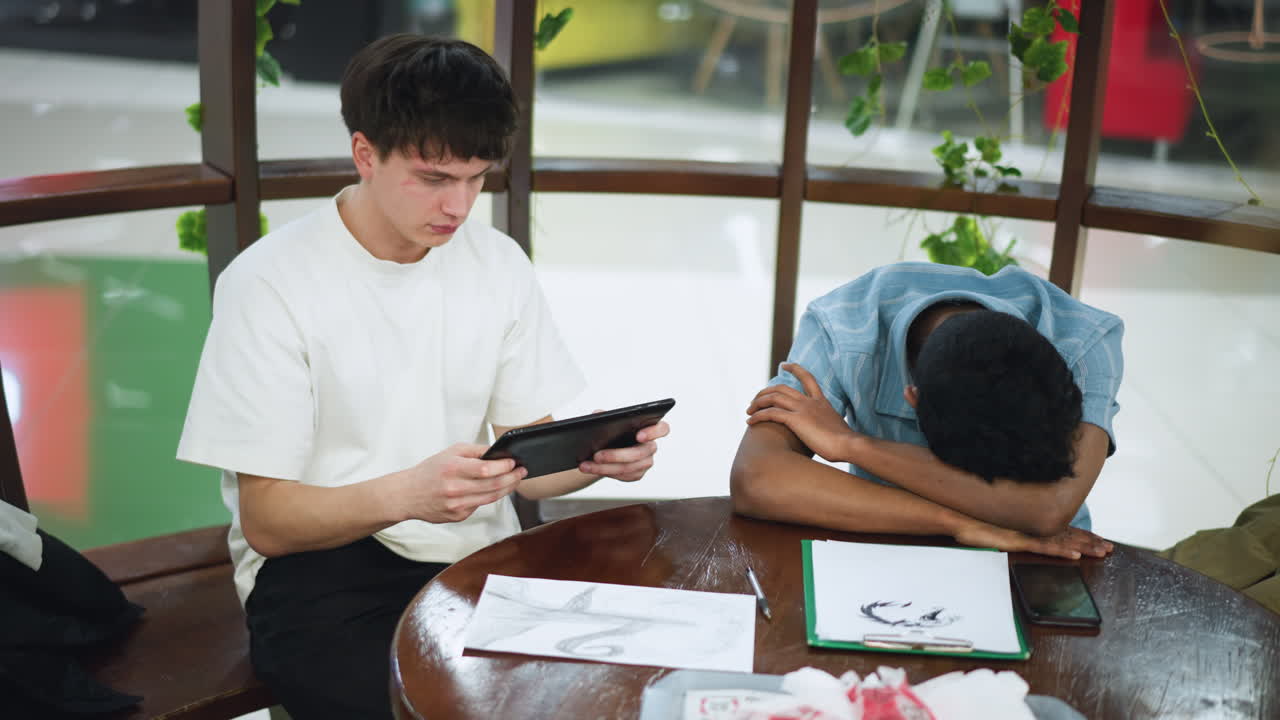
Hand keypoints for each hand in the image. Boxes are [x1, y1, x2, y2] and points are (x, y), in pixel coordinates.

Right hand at [396, 443, 527, 523]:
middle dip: (512, 478)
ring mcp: (456, 505)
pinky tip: (493, 490)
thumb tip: (498, 452)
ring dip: (507, 489)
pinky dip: (489, 497)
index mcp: (452, 469)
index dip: (504, 466)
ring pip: (490, 498)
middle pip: (493, 486)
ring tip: (515, 480)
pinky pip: (479, 506)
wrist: (408, 494)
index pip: (485, 469)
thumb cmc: (430, 471)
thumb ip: (475, 451)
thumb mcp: (450, 452)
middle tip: (522, 472)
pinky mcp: (457, 516)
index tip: (514, 462)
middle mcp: (454, 489)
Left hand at [579, 419, 669, 481]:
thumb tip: (597, 414)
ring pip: (628, 468)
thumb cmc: (614, 431)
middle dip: (616, 455)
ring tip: (586, 465)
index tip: (639, 435)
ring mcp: (645, 463)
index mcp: (650, 428)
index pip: (662, 429)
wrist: (608, 447)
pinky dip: (605, 472)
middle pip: (640, 453)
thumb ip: (605, 415)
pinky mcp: (636, 474)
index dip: (654, 432)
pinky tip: (591, 468)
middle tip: (596, 455)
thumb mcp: (608, 420)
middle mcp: (650, 447)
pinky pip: (622, 476)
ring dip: (604, 467)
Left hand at [746, 362, 857, 462]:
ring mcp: (802, 409)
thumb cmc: (845, 443)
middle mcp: (810, 402)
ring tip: (748, 411)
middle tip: (755, 400)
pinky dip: (758, 416)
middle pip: (781, 388)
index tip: (784, 365)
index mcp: (821, 401)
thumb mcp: (837, 428)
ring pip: (773, 398)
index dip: (795, 369)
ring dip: (757, 403)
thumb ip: (829, 426)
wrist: (849, 445)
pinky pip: (771, 414)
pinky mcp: (796, 420)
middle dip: (765, 392)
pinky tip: (750, 421)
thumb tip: (829, 433)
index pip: (807, 378)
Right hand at [955, 520, 1114, 559]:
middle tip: (1110, 548)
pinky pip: (1044, 546)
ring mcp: (1027, 534)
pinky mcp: (1019, 541)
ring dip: (1083, 546)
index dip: (1081, 534)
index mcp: (1032, 526)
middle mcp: (1033, 528)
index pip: (1062, 530)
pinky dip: (1061, 550)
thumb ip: (1014, 533)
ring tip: (1102, 552)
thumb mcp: (999, 532)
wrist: (959, 520)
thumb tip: (1022, 537)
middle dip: (1090, 541)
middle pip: (1067, 535)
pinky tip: (1075, 555)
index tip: (1098, 540)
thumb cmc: (976, 526)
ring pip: (1061, 541)